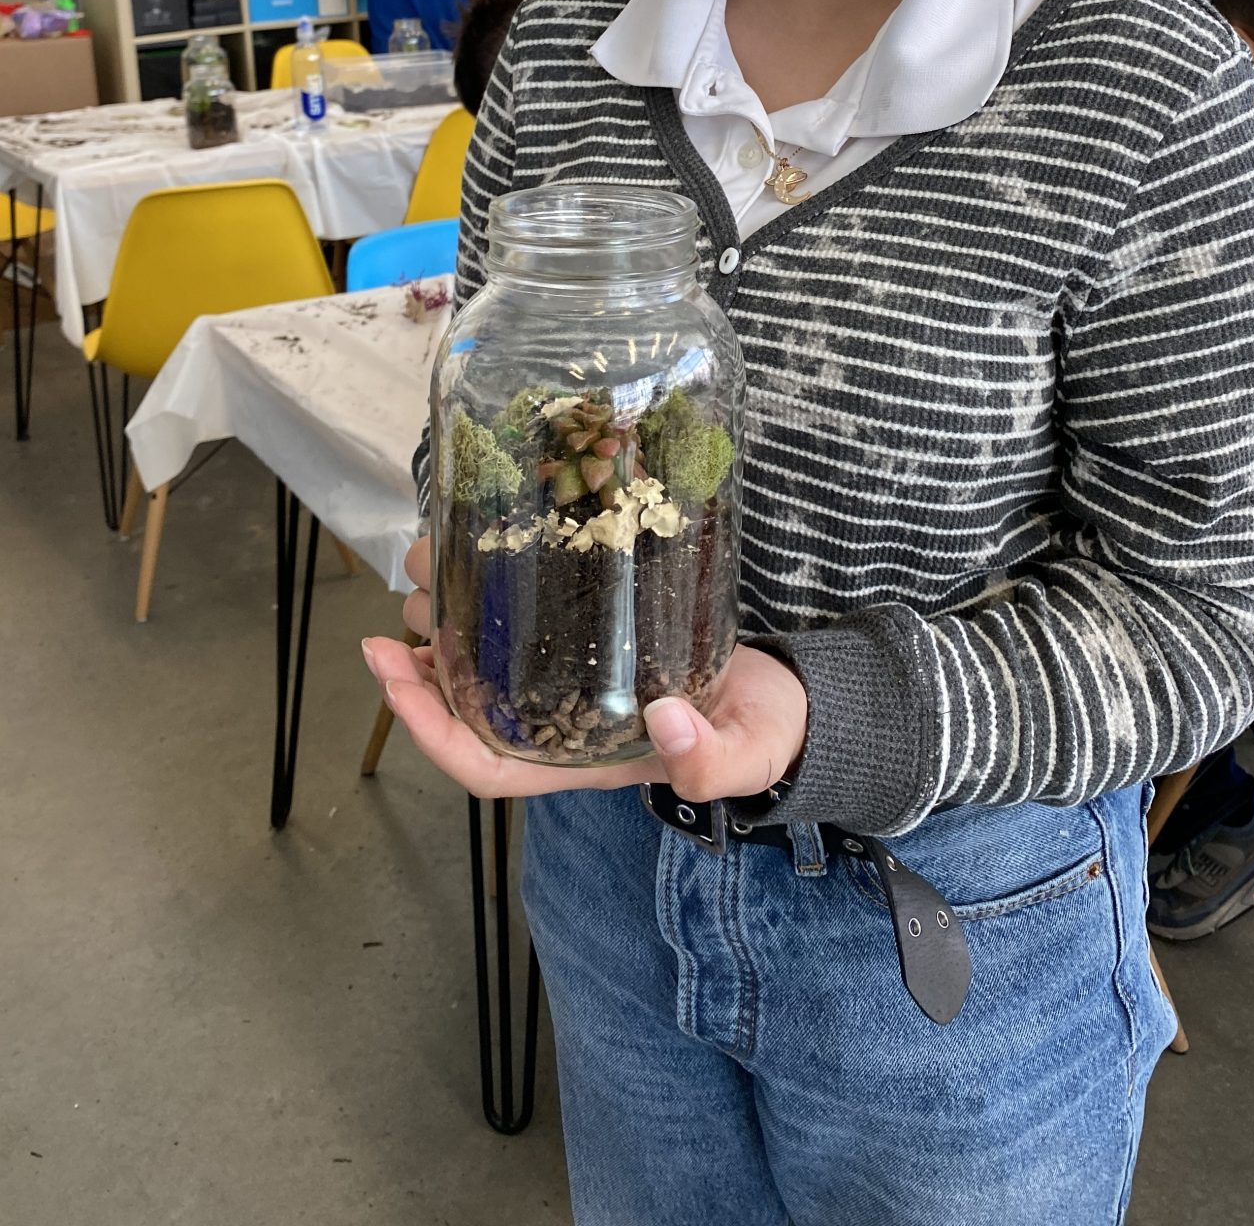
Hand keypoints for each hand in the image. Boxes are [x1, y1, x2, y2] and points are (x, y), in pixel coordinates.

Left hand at [373, 536, 808, 804]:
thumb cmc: (763, 732)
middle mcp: (562, 728)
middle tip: (401, 604)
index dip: (430, 727)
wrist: (788, 701)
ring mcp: (571, 688)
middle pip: (468, 708)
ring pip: (484, 665)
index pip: (485, 765)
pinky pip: (521, 633)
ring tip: (428, 566)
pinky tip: (486, 559)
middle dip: (420, 665)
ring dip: (445, 622)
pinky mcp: (590, 645)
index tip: (394, 671)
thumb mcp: (749, 751)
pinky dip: (492, 602)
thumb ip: (713, 758)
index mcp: (582, 762)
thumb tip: (665, 724)